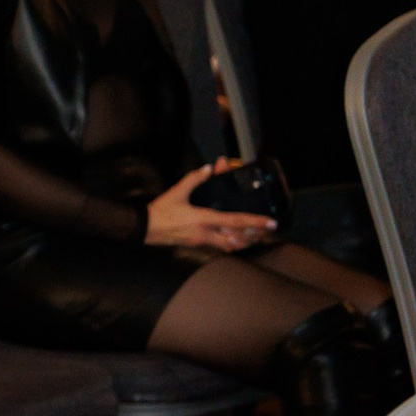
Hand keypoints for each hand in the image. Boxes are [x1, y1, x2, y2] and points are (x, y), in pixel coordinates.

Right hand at [144, 159, 275, 251]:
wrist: (145, 228)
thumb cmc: (160, 211)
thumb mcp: (177, 192)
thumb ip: (194, 179)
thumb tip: (208, 168)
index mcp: (204, 219)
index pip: (235, 221)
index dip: (255, 222)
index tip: (271, 223)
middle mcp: (206, 233)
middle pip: (237, 240)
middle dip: (253, 237)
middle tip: (264, 231)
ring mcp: (201, 241)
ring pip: (229, 246)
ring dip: (242, 242)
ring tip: (252, 236)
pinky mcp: (197, 244)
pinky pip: (219, 246)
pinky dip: (230, 243)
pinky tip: (232, 238)